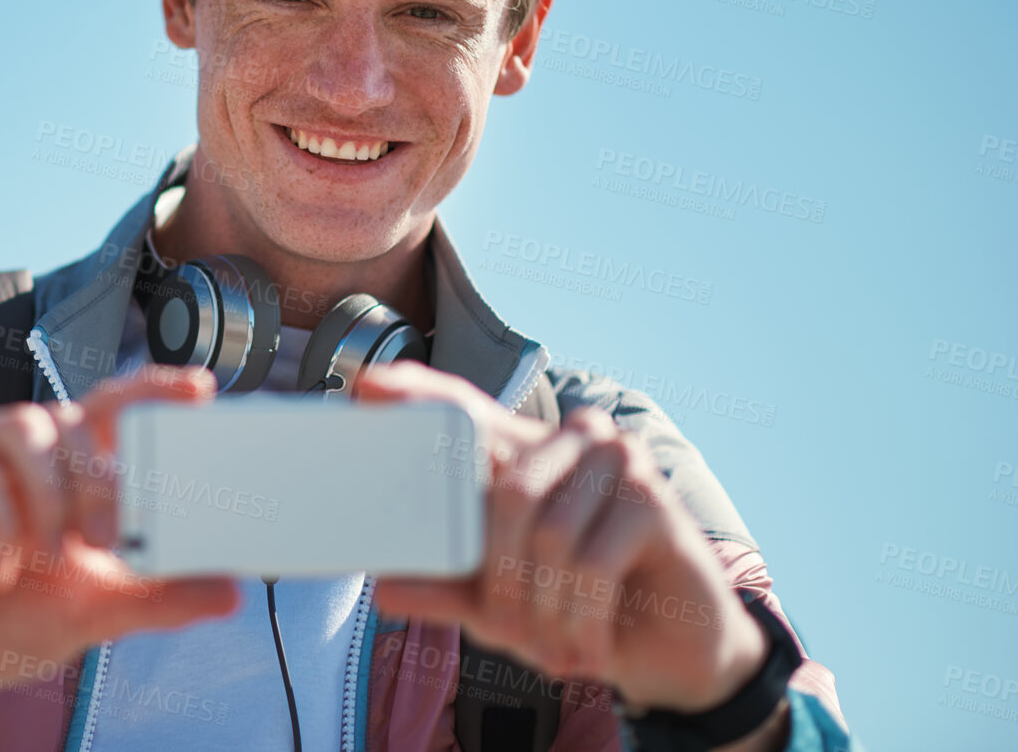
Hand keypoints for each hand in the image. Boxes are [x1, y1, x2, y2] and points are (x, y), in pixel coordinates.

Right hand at [0, 365, 239, 751]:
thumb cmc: (1, 625)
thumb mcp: (94, 609)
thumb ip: (157, 595)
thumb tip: (230, 590)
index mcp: (56, 465)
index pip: (109, 408)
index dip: (152, 390)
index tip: (201, 390)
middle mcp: (7, 445)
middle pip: (70, 420)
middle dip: (98, 479)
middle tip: (105, 541)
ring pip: (23, 427)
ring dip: (49, 495)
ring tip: (48, 557)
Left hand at [357, 364, 771, 717]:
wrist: (669, 651)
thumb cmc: (576, 608)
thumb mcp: (499, 603)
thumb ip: (448, 588)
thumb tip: (385, 587)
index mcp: (527, 452)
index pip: (467, 409)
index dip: (420, 393)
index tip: (368, 386)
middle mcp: (573, 441)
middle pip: (506, 492)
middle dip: (498, 578)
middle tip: (504, 632)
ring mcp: (620, 463)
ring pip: (549, 534)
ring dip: (544, 607)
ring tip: (552, 644)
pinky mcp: (657, 502)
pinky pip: (593, 563)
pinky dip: (582, 617)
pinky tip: (589, 645)